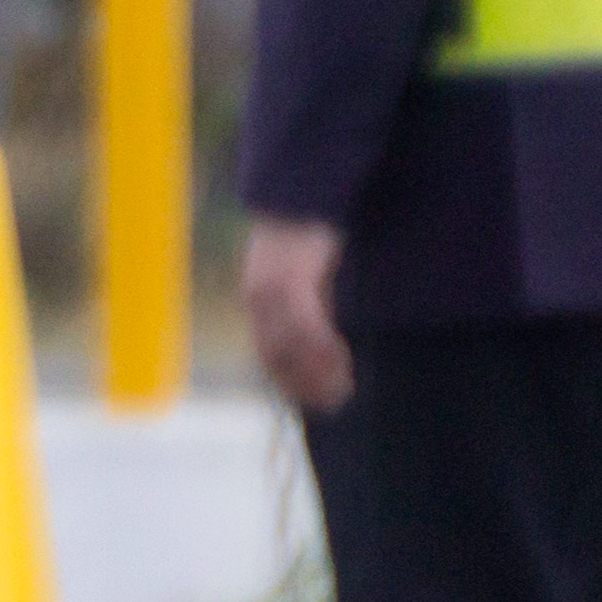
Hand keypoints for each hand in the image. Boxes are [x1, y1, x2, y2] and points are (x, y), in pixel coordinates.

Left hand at [241, 217, 354, 415]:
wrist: (297, 198)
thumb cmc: (306, 238)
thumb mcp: (304, 276)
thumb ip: (310, 305)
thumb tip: (326, 337)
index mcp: (258, 302)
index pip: (268, 354)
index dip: (289, 382)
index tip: (312, 401)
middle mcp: (258, 300)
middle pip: (276, 356)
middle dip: (304, 385)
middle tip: (334, 403)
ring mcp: (271, 291)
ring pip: (291, 346)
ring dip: (318, 372)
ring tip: (344, 389)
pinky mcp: (289, 279)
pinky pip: (305, 324)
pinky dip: (323, 347)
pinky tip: (344, 360)